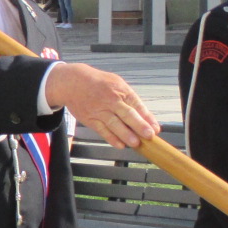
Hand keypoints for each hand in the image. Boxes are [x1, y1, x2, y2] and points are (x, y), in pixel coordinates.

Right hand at [44, 62, 160, 148]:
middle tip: (149, 135)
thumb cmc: (97, 83)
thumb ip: (130, 99)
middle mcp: (111, 100)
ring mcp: (99, 110)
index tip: (155, 128)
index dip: (147, 118)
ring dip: (126, 135)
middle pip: (127, 115)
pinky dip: (111, 138)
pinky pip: (102, 130)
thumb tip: (145, 116)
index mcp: (121, 90)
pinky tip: (120, 144)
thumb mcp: (117, 84)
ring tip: (136, 143)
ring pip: (114, 124)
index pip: (137, 105)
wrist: (72, 82)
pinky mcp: (89, 119)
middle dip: (139, 126)